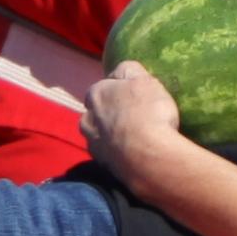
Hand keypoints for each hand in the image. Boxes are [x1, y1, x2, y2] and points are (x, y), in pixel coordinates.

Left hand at [86, 57, 189, 181]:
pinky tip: (131, 154)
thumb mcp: (144, 80)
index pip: (102, 87)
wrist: (149, 157)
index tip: (133, 98)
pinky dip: (116, 153)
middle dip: (107, 114)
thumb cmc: (148, 112)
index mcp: (96, 94)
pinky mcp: (101, 165)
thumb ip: (129, 70)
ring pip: (97, 134)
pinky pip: (107, 154)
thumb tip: (119, 72)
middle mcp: (87, 118)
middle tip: (131, 118)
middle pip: (95, 112)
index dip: (117, 92)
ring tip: (130, 139)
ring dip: (108, 135)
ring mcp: (92, 144)